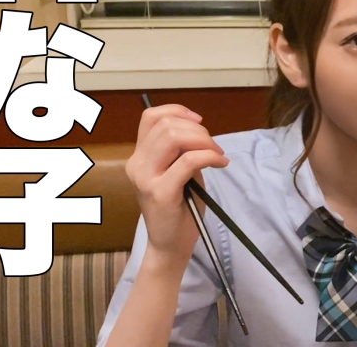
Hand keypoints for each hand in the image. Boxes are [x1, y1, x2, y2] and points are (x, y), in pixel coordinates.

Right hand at [124, 104, 229, 268]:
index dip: (177, 111)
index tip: (199, 121)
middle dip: (198, 129)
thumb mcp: (178, 173)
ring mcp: (145, 178)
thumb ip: (182, 151)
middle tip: (214, 146)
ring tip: (217, 154)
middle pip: (166, 125)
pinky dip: (209, 156)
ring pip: (174, 138)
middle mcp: (136, 164)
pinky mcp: (161, 192)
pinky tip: (220, 163)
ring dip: (204, 141)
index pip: (150, 117)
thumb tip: (198, 131)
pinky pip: (188, 161)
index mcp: (138, 157)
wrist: (170, 245)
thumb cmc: (178, 209)